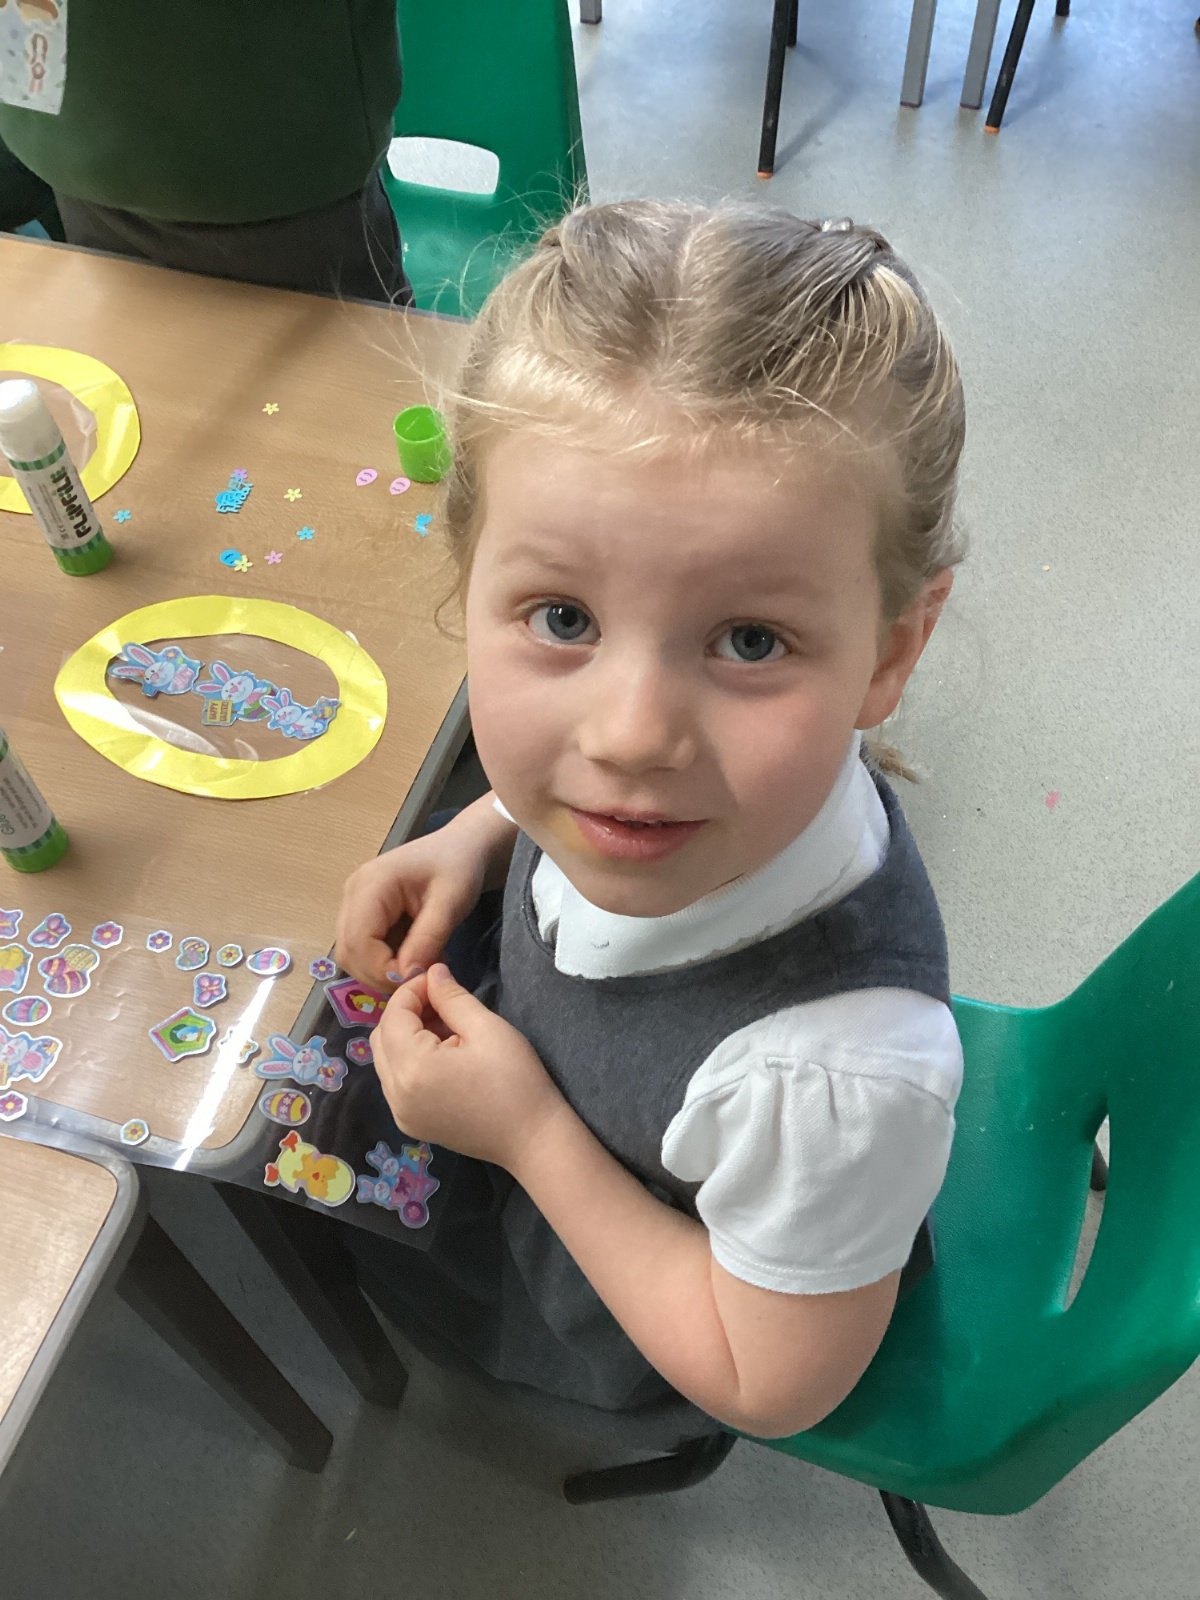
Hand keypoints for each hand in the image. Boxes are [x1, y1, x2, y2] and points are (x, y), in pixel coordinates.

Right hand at [335, 796, 515, 990]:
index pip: (358, 942)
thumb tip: (406, 974)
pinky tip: (413, 956)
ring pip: (353, 954)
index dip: (383, 969)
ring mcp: (354, 902)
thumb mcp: (451, 902)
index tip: (418, 978)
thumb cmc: (458, 867)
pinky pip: (363, 948)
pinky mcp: (362, 912)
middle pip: (349, 952)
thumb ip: (428, 938)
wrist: (460, 848)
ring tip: (420, 965)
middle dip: (381, 974)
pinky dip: (385, 961)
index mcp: (371, 884)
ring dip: (383, 970)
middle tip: (420, 978)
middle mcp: (353, 892)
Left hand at [373, 964, 564, 1168]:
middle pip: (381, 1037)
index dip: (412, 989)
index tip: (439, 978)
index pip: (394, 1015)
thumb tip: (433, 972)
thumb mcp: (487, 1028)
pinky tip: (443, 1056)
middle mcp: (395, 1093)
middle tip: (441, 1002)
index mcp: (412, 1068)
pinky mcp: (411, 1124)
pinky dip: (409, 1061)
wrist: (533, 1139)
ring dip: (405, 1036)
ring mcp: (401, 1113)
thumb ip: (452, 997)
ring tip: (445, 1028)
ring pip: (385, 1060)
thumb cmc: (515, 1080)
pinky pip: (396, 1082)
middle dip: (405, 1012)